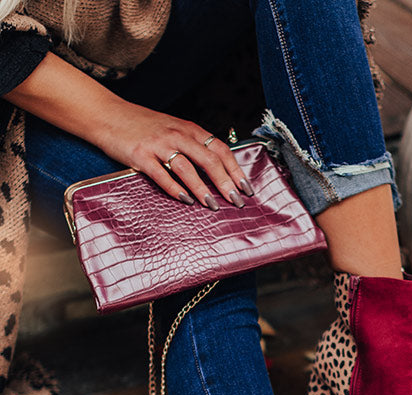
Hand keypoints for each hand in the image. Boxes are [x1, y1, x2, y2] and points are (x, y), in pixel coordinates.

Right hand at [5, 52, 252, 208]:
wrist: (107, 114)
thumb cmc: (142, 126)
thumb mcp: (173, 129)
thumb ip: (193, 145)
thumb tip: (217, 170)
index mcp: (189, 129)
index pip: (221, 149)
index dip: (236, 170)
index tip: (247, 188)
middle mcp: (177, 134)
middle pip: (209, 159)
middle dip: (226, 182)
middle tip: (236, 202)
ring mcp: (158, 144)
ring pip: (187, 167)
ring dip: (202, 188)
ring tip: (212, 205)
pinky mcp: (140, 155)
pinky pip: (161, 174)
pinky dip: (175, 188)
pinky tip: (185, 201)